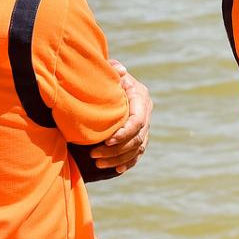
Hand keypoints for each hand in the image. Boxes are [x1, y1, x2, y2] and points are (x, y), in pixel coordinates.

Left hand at [92, 59, 150, 173]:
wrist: (109, 83)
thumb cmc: (105, 75)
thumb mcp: (108, 70)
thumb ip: (113, 69)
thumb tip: (120, 71)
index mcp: (140, 97)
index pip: (138, 120)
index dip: (124, 133)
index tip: (106, 140)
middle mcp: (145, 112)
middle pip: (137, 138)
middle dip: (116, 149)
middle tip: (93, 154)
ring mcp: (144, 126)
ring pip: (137, 148)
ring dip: (118, 158)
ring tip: (97, 162)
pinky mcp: (139, 135)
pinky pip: (137, 153)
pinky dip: (128, 162)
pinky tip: (117, 169)